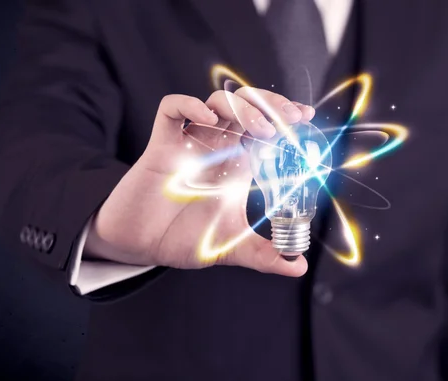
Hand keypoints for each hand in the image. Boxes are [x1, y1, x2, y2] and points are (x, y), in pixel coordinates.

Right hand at [85, 88, 314, 276]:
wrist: (142, 246)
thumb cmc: (183, 239)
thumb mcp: (231, 247)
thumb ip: (264, 255)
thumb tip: (298, 267)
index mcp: (237, 165)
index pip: (265, 126)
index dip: (284, 116)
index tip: (305, 116)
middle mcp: (217, 149)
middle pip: (246, 105)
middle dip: (270, 104)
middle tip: (290, 118)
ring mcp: (190, 144)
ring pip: (216, 102)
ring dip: (241, 107)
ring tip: (259, 129)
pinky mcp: (161, 146)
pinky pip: (171, 109)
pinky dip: (189, 105)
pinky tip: (206, 117)